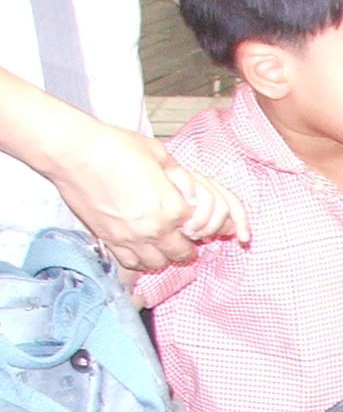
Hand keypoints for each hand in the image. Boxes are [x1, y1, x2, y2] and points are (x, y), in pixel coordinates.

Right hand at [51, 119, 246, 270]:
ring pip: (156, 263)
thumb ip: (178, 174)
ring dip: (162, 256)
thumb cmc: (115, 148)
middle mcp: (155, 229)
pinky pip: (129, 263)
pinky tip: (138, 248)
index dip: (200, 225)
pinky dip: (137, 260)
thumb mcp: (158, 154)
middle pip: (181, 253)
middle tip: (181, 238)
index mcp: (174, 208)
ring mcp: (130, 238)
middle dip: (185, 247)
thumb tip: (187, 186)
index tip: (193, 222)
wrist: (74, 152)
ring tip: (159, 245)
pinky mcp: (108, 240)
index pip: (200, 229)